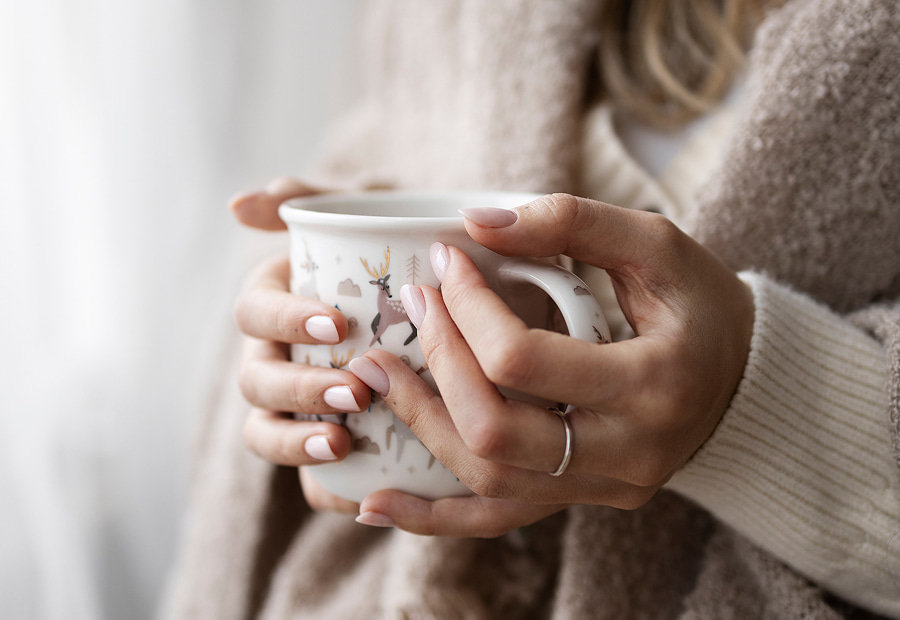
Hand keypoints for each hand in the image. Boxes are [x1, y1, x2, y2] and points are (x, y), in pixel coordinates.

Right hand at [231, 176, 368, 513]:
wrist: (439, 295)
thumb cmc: (392, 249)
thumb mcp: (360, 212)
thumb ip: (307, 200)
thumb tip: (240, 204)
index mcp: (276, 303)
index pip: (255, 313)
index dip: (285, 320)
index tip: (336, 323)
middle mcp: (275, 356)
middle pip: (258, 381)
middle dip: (299, 388)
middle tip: (355, 389)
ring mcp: (295, 405)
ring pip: (268, 433)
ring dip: (295, 442)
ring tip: (342, 444)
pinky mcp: (322, 443)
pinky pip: (307, 478)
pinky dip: (324, 490)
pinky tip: (358, 497)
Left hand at [351, 194, 753, 536]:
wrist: (743, 380)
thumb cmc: (701, 305)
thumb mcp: (657, 245)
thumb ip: (573, 221)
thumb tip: (476, 223)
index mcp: (652, 382)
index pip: (524, 360)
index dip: (468, 309)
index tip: (446, 261)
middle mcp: (628, 452)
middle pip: (495, 430)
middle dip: (437, 362)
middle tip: (410, 307)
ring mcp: (603, 489)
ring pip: (488, 479)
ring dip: (420, 425)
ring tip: (375, 374)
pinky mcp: (582, 501)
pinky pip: (496, 522)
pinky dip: (432, 515)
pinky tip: (375, 501)